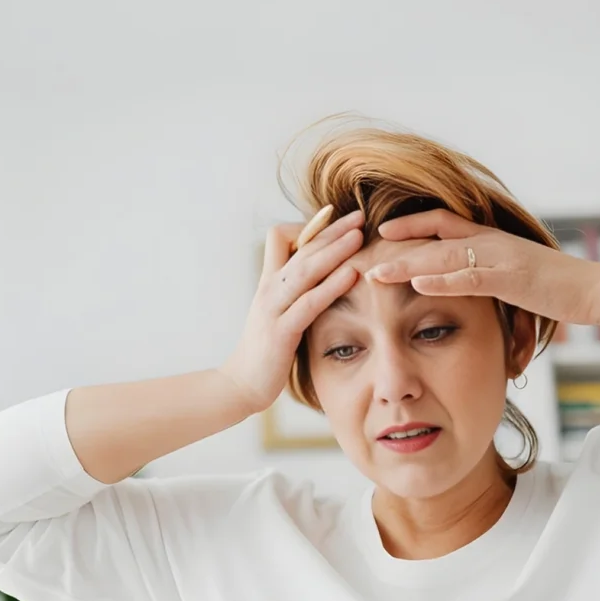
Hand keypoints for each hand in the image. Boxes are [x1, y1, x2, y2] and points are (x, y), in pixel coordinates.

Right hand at [216, 208, 364, 412]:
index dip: (308, 227)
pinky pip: (309, 302)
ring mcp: (273, 309)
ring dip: (334, 249)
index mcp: (269, 282)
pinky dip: (331, 285)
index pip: (281, 237)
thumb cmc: (265, 350)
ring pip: (305, 269)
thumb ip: (295, 292)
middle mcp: (269, 289)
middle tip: (359, 215)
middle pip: (301, 247)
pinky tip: (352, 274)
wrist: (240, 384)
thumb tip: (322, 276)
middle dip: (331, 229)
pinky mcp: (281, 332)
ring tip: (359, 235)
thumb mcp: (278, 313)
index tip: (335, 224)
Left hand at [362, 209, 599, 323]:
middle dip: (393, 247)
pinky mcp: (513, 279)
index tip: (378, 232)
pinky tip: (418, 283)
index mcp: (490, 239)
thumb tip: (461, 275)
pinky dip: (444, 280)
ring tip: (374, 272)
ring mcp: (501, 258)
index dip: (407, 225)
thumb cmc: (557, 287)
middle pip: (431, 237)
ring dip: (406, 264)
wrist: (597, 289)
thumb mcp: (514, 274)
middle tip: (358, 256)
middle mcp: (491, 242)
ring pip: (444, 256)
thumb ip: (486, 270)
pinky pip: (472, 277)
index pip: (439, 222)